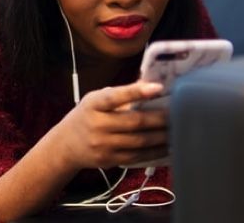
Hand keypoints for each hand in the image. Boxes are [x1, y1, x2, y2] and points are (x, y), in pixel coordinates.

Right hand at [53, 81, 168, 169]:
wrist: (65, 145)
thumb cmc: (86, 116)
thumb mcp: (96, 100)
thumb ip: (120, 93)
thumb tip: (149, 83)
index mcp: (93, 104)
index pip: (115, 96)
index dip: (136, 92)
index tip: (157, 87)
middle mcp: (97, 125)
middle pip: (134, 122)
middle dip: (159, 118)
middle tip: (178, 113)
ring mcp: (102, 145)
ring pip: (139, 141)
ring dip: (162, 136)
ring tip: (177, 129)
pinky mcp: (109, 160)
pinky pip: (137, 157)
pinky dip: (155, 152)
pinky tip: (167, 146)